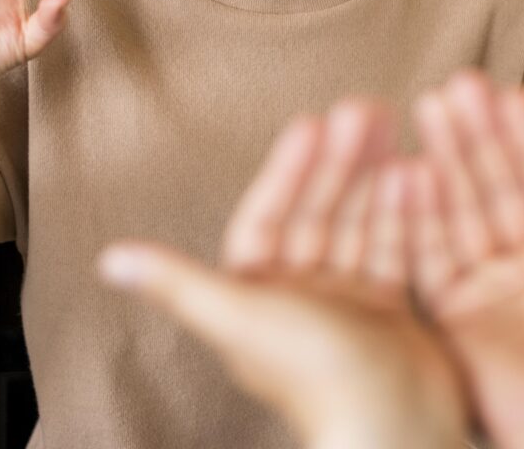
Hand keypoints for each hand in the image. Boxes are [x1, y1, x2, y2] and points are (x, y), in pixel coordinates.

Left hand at [99, 102, 465, 448]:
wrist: (394, 428)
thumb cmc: (313, 376)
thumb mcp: (238, 317)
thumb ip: (177, 281)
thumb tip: (108, 260)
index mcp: (256, 296)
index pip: (268, 215)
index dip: (287, 168)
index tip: (310, 121)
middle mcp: (298, 296)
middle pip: (317, 210)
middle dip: (339, 159)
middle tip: (362, 107)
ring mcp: (345, 303)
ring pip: (356, 221)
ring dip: (372, 173)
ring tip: (389, 123)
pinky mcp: (388, 312)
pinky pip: (392, 247)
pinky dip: (403, 211)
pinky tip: (416, 169)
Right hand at [408, 72, 523, 448]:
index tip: (512, 93)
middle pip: (499, 184)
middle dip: (480, 134)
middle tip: (461, 84)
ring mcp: (487, 284)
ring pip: (463, 207)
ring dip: (447, 157)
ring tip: (432, 105)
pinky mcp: (452, 311)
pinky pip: (434, 252)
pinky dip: (422, 212)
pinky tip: (411, 168)